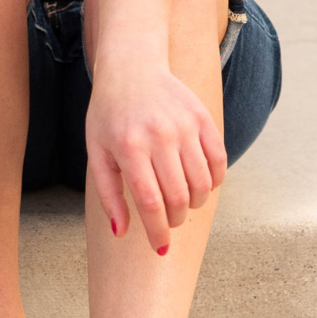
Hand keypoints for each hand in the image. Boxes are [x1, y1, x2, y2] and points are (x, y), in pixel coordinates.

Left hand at [86, 52, 226, 253]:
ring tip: (182, 204)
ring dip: (195, 204)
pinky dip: (214, 181)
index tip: (161, 248)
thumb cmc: (109, 115)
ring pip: (202, 183)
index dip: (158, 232)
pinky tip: (200, 184)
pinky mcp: (203, 118)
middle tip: (168, 223)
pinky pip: (219, 161)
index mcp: (129, 147)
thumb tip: (121, 233)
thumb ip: (108, 194)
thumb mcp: (97, 152)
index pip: (150, 202)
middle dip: (174, 221)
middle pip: (178, 197)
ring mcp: (184, 125)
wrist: (132, 68)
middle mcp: (159, 136)